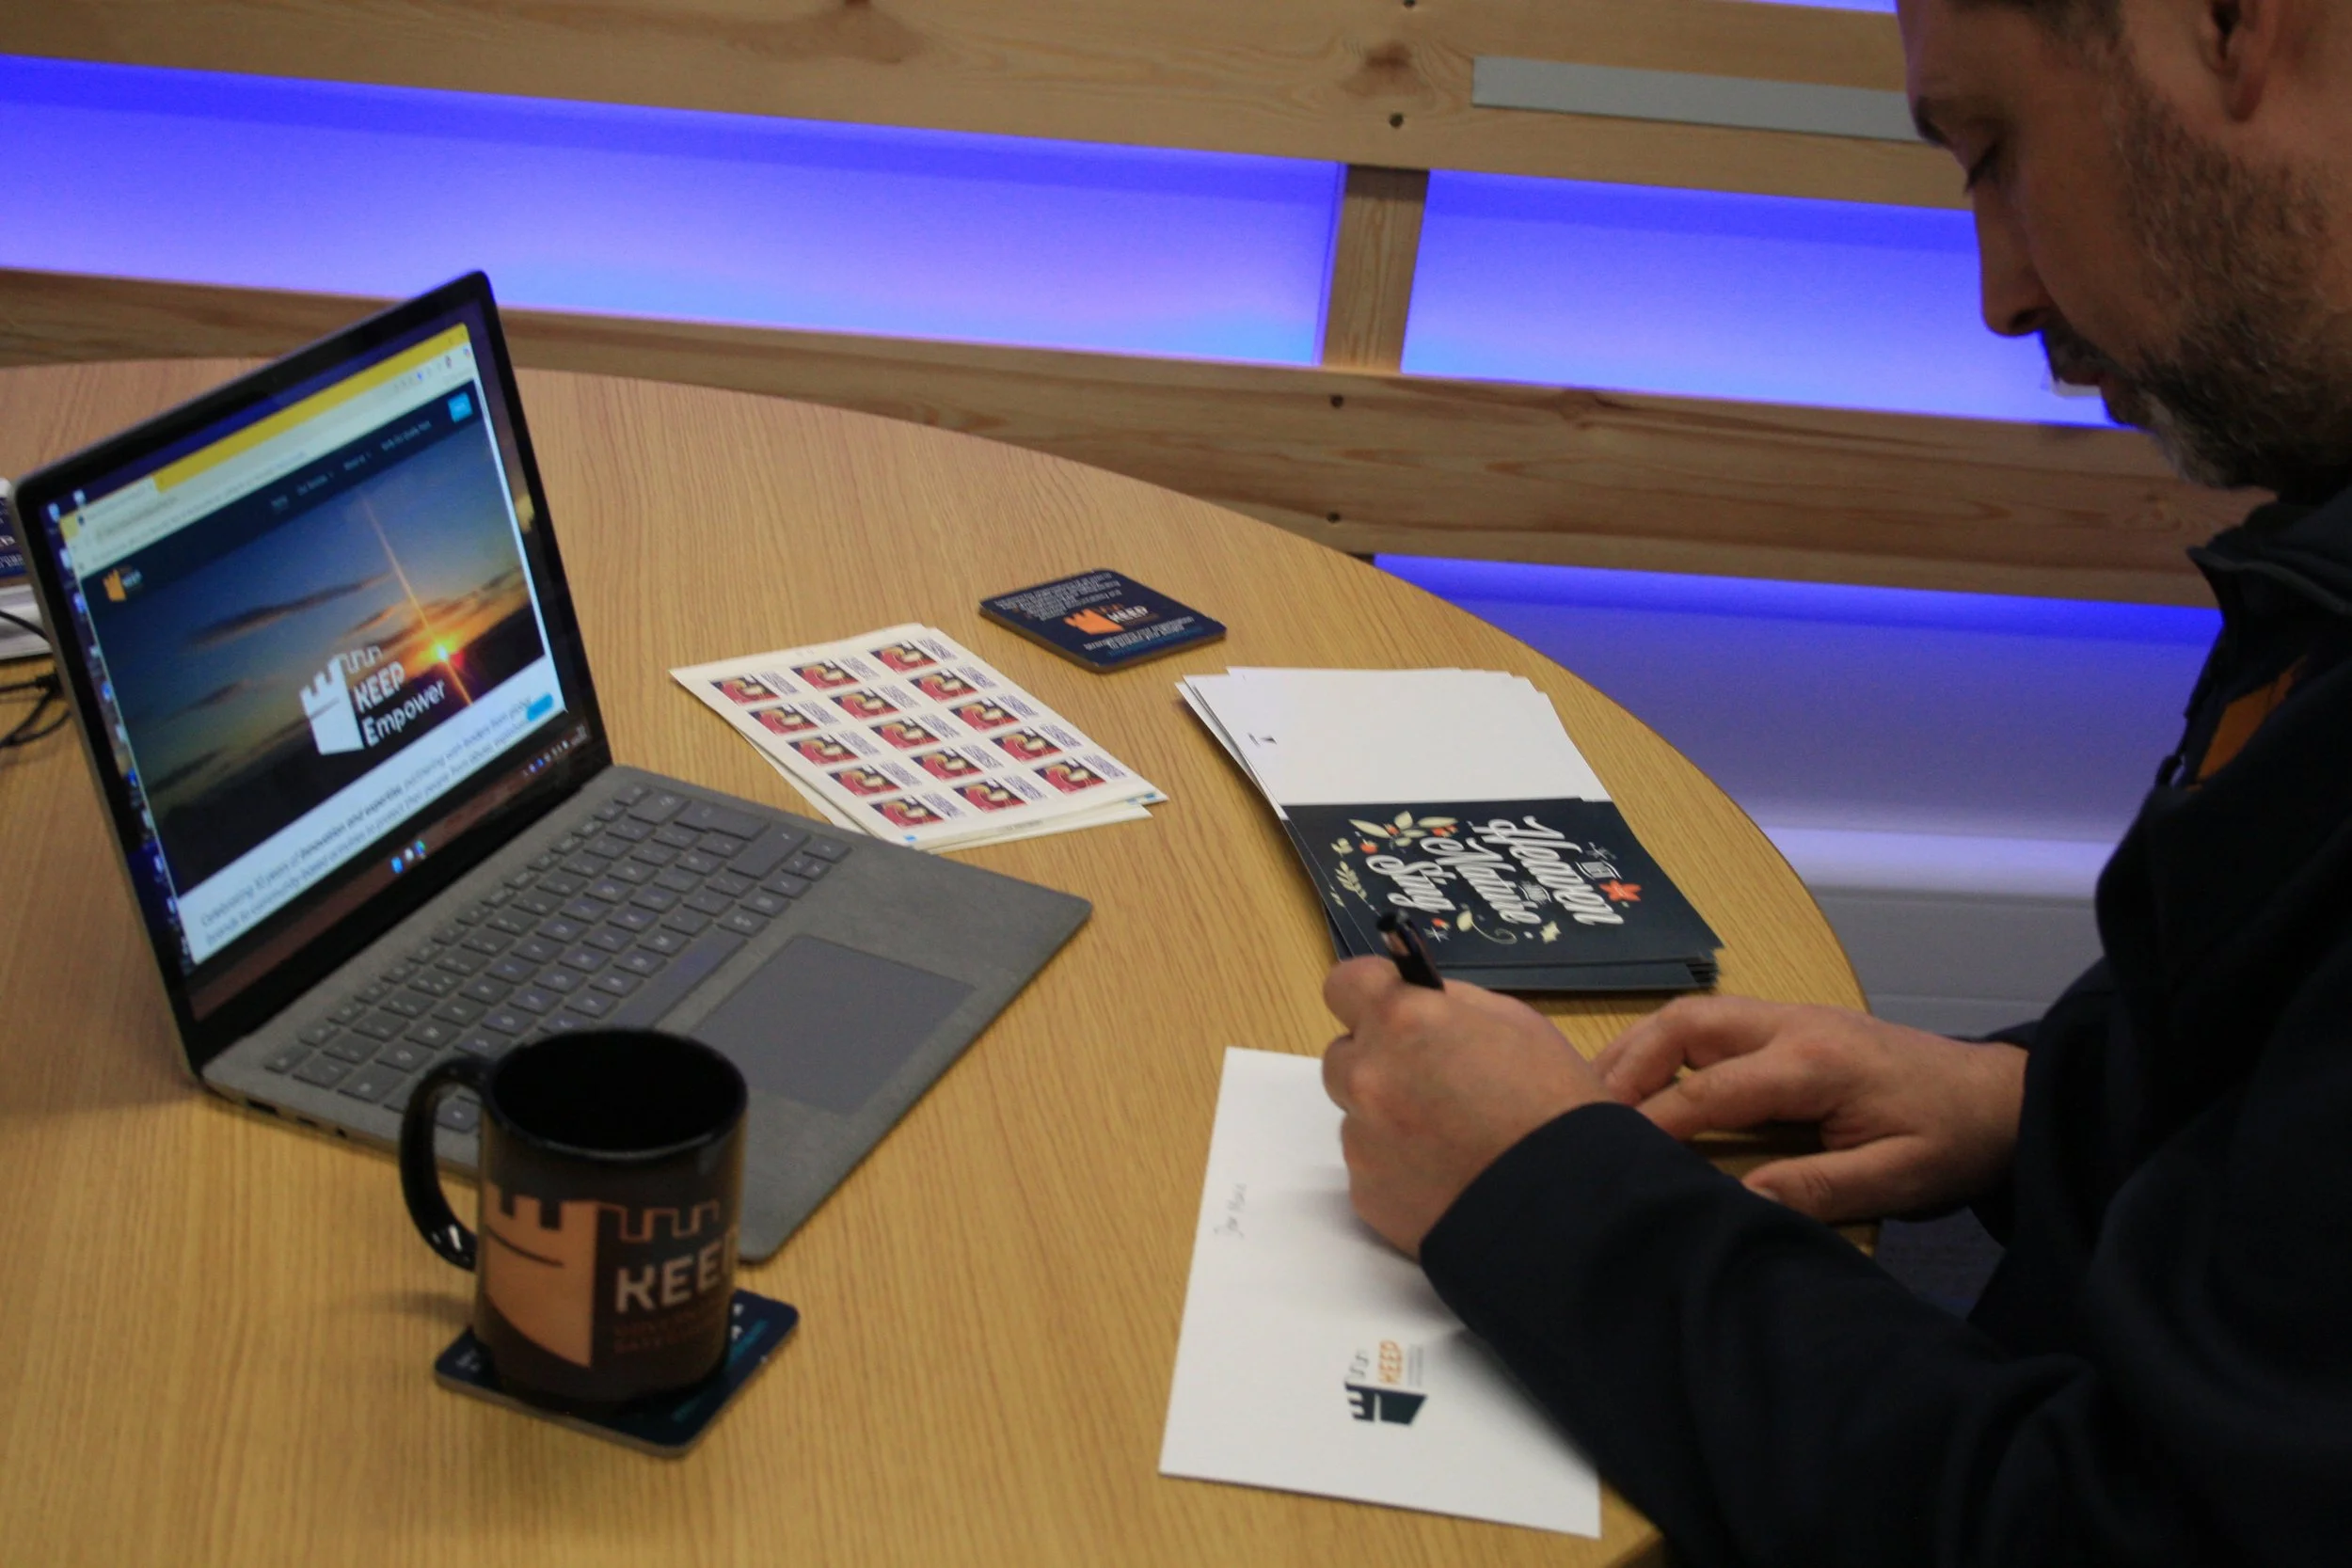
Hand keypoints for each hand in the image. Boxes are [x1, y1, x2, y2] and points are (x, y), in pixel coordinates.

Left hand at [1321, 957, 1608, 1258]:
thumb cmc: (1556, 1107)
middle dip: (1379, 1061)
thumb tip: (1418, 998)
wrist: (1568, 1209)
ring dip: (1387, 1117)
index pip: (1344, 984)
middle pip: (1344, 1054)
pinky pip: (1371, 1166)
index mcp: (1403, 1021)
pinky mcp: (1366, 1193)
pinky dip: (1398, 1167)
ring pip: (1357, 1113)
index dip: (1371, 995)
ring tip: (1450, 1139)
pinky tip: (1447, 1177)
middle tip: (1432, 1082)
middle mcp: (1369, 1076)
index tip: (1393, 1009)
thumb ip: (1452, 1006)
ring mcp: (1362, 1139)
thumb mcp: (1518, 1024)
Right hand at [1593, 997, 2026, 1222]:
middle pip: (1683, 1025)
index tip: (1607, 1154)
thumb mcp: (1895, 1179)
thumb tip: (1736, 1205)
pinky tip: (1645, 1083)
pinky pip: (1709, 1024)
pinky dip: (1665, 1047)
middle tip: (1584, 1115)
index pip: (1708, 1090)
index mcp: (1813, 1063)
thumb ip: (1815, 1190)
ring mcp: (1788, 1017)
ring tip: (1598, 1099)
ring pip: (1689, 1016)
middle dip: (1625, 1066)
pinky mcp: (1790, 1025)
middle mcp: (1790, 1025)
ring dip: (1638, 1050)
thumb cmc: (1952, 1139)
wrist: (2001, 1096)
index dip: (1651, 1123)